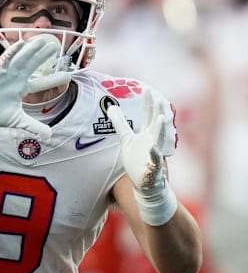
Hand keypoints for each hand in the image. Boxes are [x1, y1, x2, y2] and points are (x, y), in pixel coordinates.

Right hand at [0, 35, 58, 143]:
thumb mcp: (18, 121)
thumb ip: (34, 126)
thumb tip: (49, 136)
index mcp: (22, 89)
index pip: (41, 83)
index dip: (54, 79)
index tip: (68, 75)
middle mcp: (16, 79)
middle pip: (33, 65)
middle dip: (43, 56)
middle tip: (55, 46)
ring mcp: (6, 75)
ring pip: (21, 60)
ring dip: (31, 50)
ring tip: (43, 40)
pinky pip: (4, 61)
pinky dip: (12, 53)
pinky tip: (20, 44)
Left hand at [107, 91, 177, 225]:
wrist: (145, 183)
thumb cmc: (137, 158)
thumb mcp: (126, 138)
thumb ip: (120, 123)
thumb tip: (111, 107)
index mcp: (147, 133)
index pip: (148, 115)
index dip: (148, 103)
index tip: (146, 89)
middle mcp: (153, 141)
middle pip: (156, 123)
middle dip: (157, 111)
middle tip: (158, 97)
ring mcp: (154, 154)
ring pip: (159, 140)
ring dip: (161, 129)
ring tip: (161, 118)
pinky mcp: (153, 168)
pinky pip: (155, 162)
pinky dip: (155, 156)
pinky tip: (153, 149)